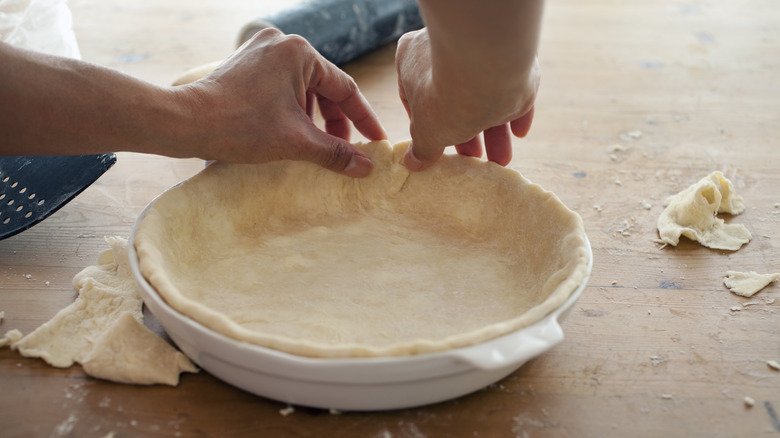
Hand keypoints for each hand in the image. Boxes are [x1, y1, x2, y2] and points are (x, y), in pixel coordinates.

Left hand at [175, 28, 386, 176]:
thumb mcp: (296, 142)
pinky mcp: (247, 63)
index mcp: (299, 53)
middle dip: (335, 120)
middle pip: (323, 86)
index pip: (344, 88)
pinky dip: (293, 108)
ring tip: (316, 145)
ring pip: (303, 87)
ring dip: (313, 117)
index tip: (374, 141)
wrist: (185, 123)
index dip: (362, 118)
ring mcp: (262, 51)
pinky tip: (293, 132)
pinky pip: (282, 85)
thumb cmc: (239, 127)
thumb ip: (335, 153)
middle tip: (344, 150)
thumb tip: (365, 167)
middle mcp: (282, 44)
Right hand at [395, 28, 539, 170]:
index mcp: (413, 57)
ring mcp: (481, 52)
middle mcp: (447, 48)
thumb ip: (422, 146)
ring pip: (486, 96)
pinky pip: (512, 88)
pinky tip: (519, 133)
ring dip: (494, 131)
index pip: (414, 94)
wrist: (488, 65)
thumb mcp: (427, 130)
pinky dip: (516, 112)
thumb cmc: (443, 95)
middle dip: (464, 133)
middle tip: (471, 156)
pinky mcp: (511, 59)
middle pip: (454, 98)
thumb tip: (414, 162)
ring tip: (499, 158)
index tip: (435, 145)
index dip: (425, 123)